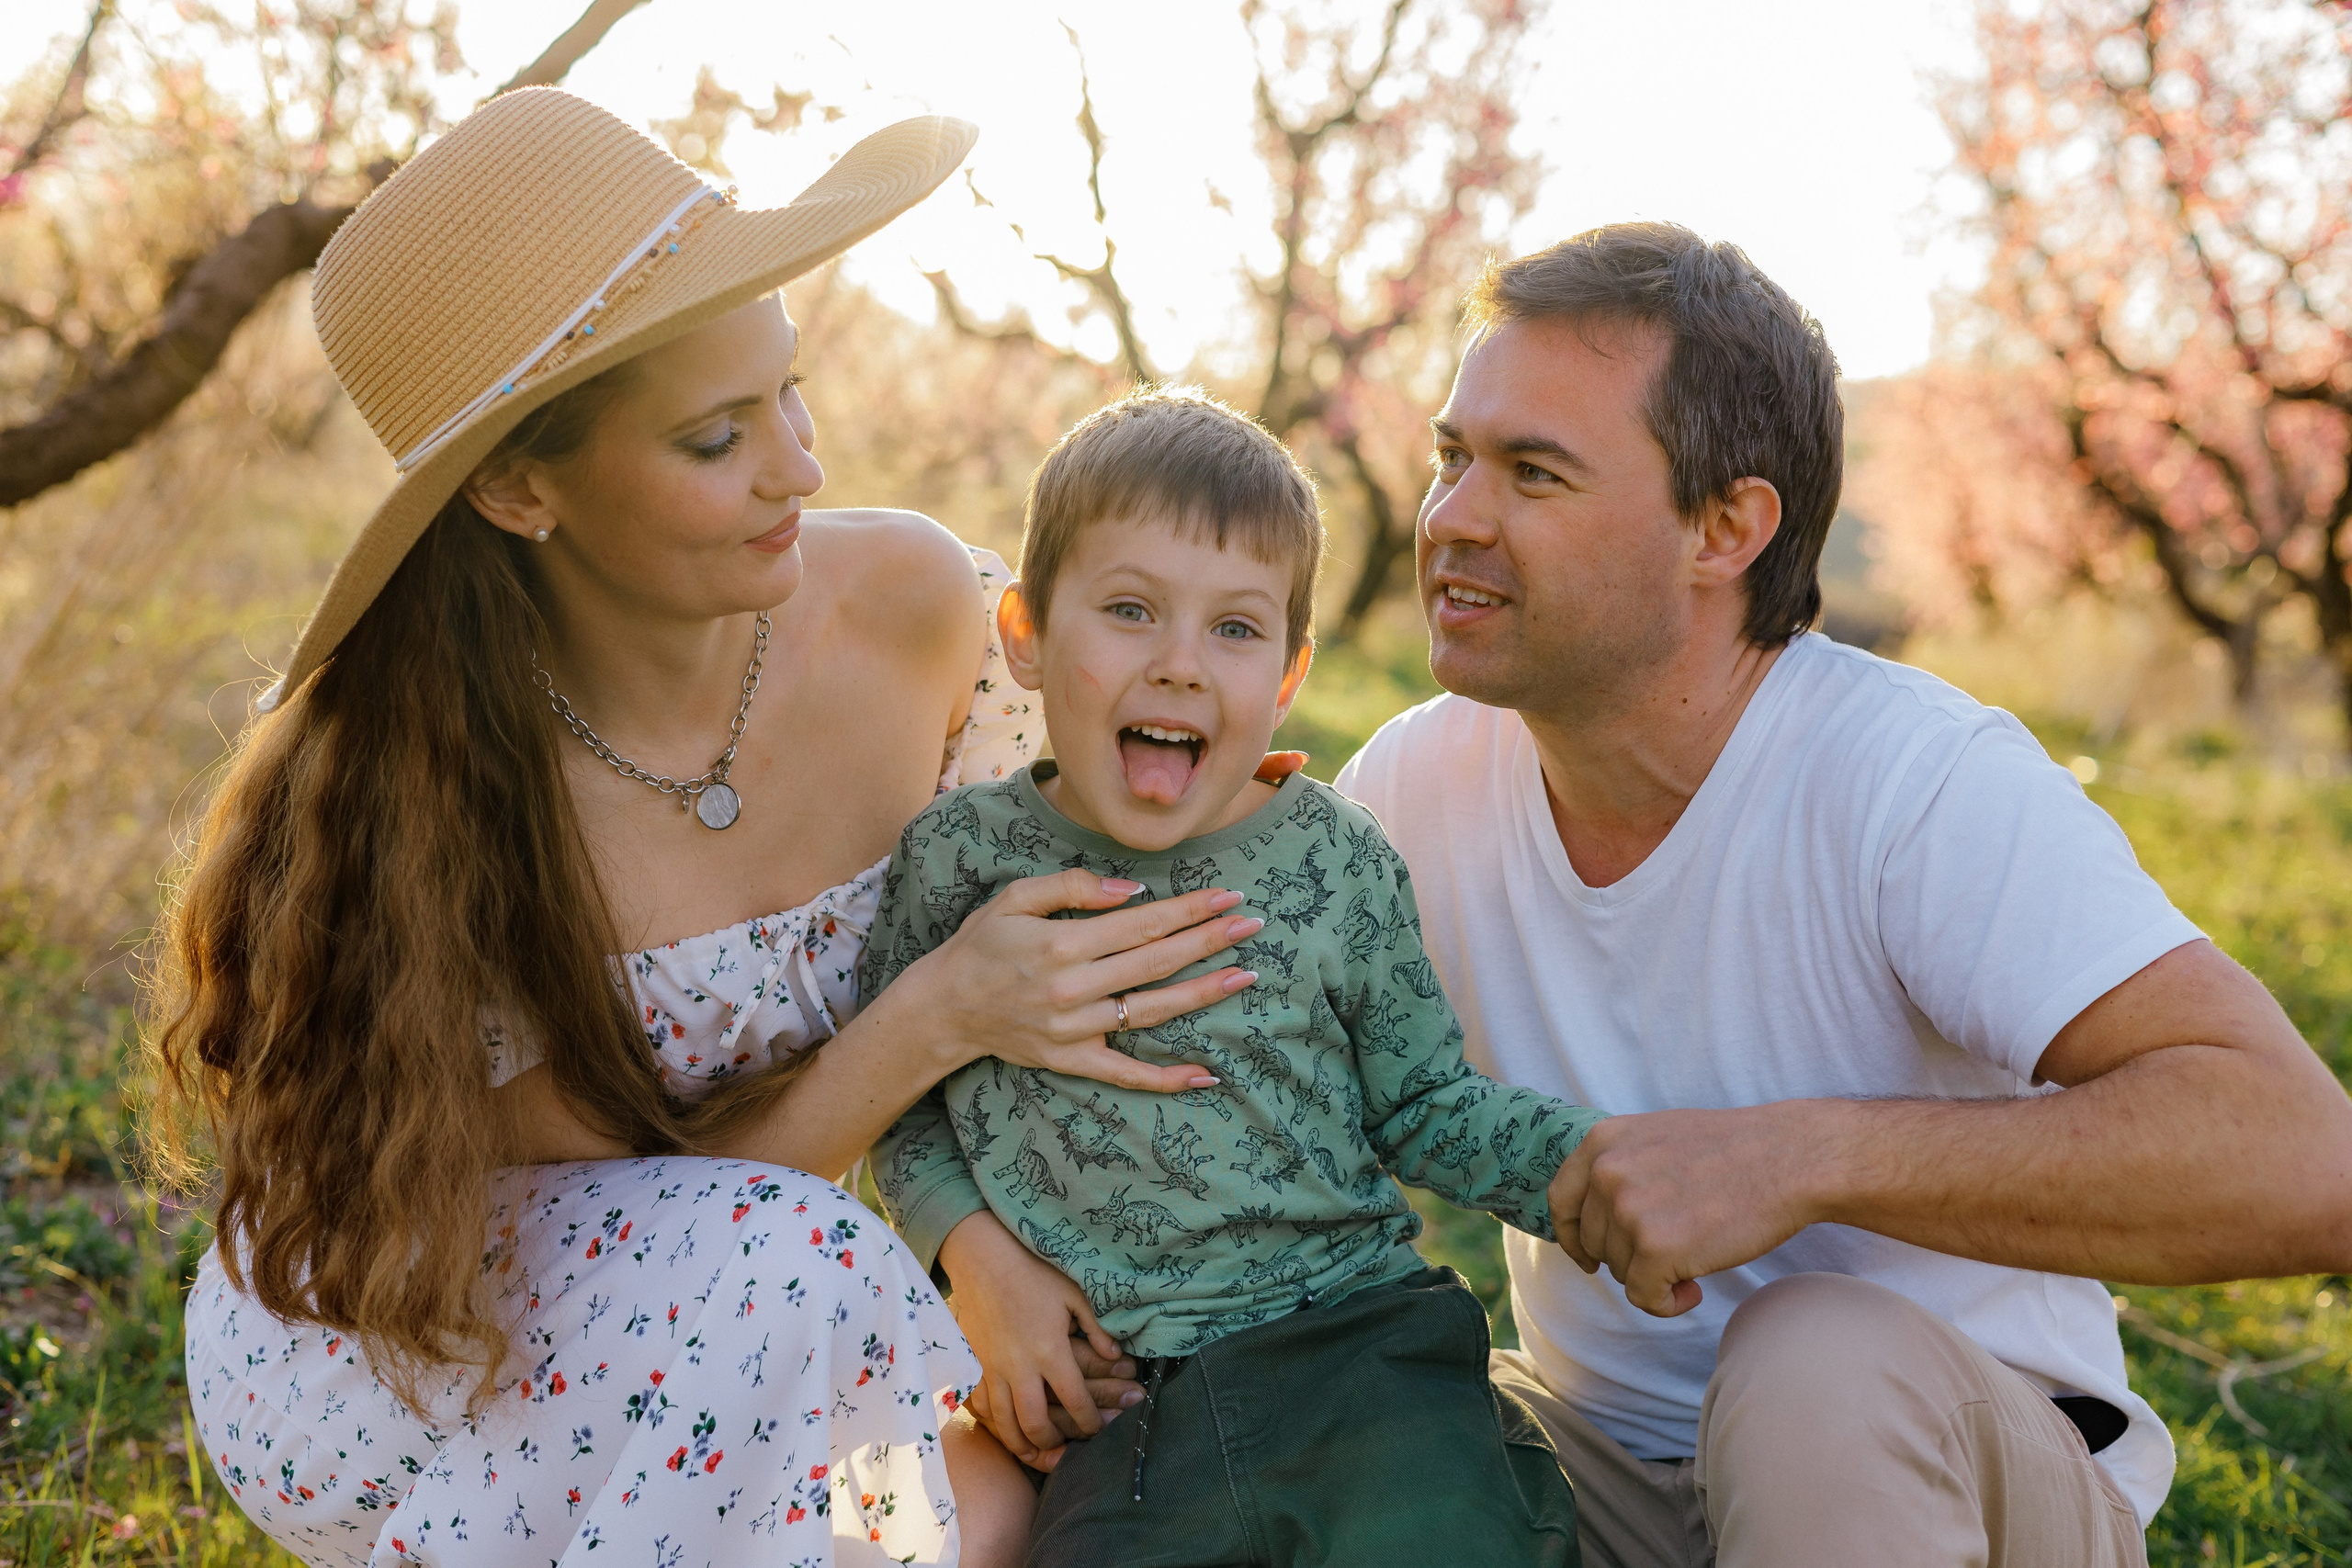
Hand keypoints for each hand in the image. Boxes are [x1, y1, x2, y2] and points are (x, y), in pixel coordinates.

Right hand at [908, 868, 1263, 1091]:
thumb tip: (1133, 890)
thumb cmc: (982, 945)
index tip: (1227, 897)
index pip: (1142, 923)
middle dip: (1209, 941)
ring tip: (1245, 975)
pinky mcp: (1071, 1060)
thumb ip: (1074, 887)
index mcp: (1063, 943)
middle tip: (1253, 924)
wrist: (943, 1007)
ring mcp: (1075, 1029)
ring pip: (1151, 1012)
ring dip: (1203, 993)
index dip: (1189, 909)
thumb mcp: (1015, 898)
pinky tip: (1207, 1074)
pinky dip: (1167, 1079)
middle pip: (1156, 962)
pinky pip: (1126, 1074)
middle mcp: (1073, 988)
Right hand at [940, 1211, 1141, 1467]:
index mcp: (1050, 1351)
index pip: (1076, 1401)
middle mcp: (1019, 1367)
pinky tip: (1009, 1432)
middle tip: (1068, 1448)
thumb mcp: (1075, 1296)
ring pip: (1006, 1425)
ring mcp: (992, 1370)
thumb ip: (1097, 1329)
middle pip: (1038, 1424)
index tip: (1100, 1428)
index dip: (1091, 1422)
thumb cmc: (1034, 1275)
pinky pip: (982, 1410)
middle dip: (1056, 1443)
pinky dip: (997, 1427)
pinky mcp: (972, 1367)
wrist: (984, 1261)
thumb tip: (1118, 1356)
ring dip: (1025, 1444)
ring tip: (1040, 1450)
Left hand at [1547, 1103, 1830, 1317]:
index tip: (1590, 1259)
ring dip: (1654, 1276)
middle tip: (1676, 1249)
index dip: (1573, 1237)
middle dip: (1630, 1256)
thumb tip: (1594, 1212)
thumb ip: (1619, 1167)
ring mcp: (1628, 1210)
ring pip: (1620, 1272)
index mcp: (1602, 1143)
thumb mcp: (1655, 1138)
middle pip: (1596, 1243)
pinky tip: (1695, 1289)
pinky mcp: (1655, 1248)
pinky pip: (1644, 1298)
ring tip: (1695, 1256)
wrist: (1789, 1158)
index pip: (1562, 1202)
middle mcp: (1606, 1173)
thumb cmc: (1733, 1151)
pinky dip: (1668, 1304)